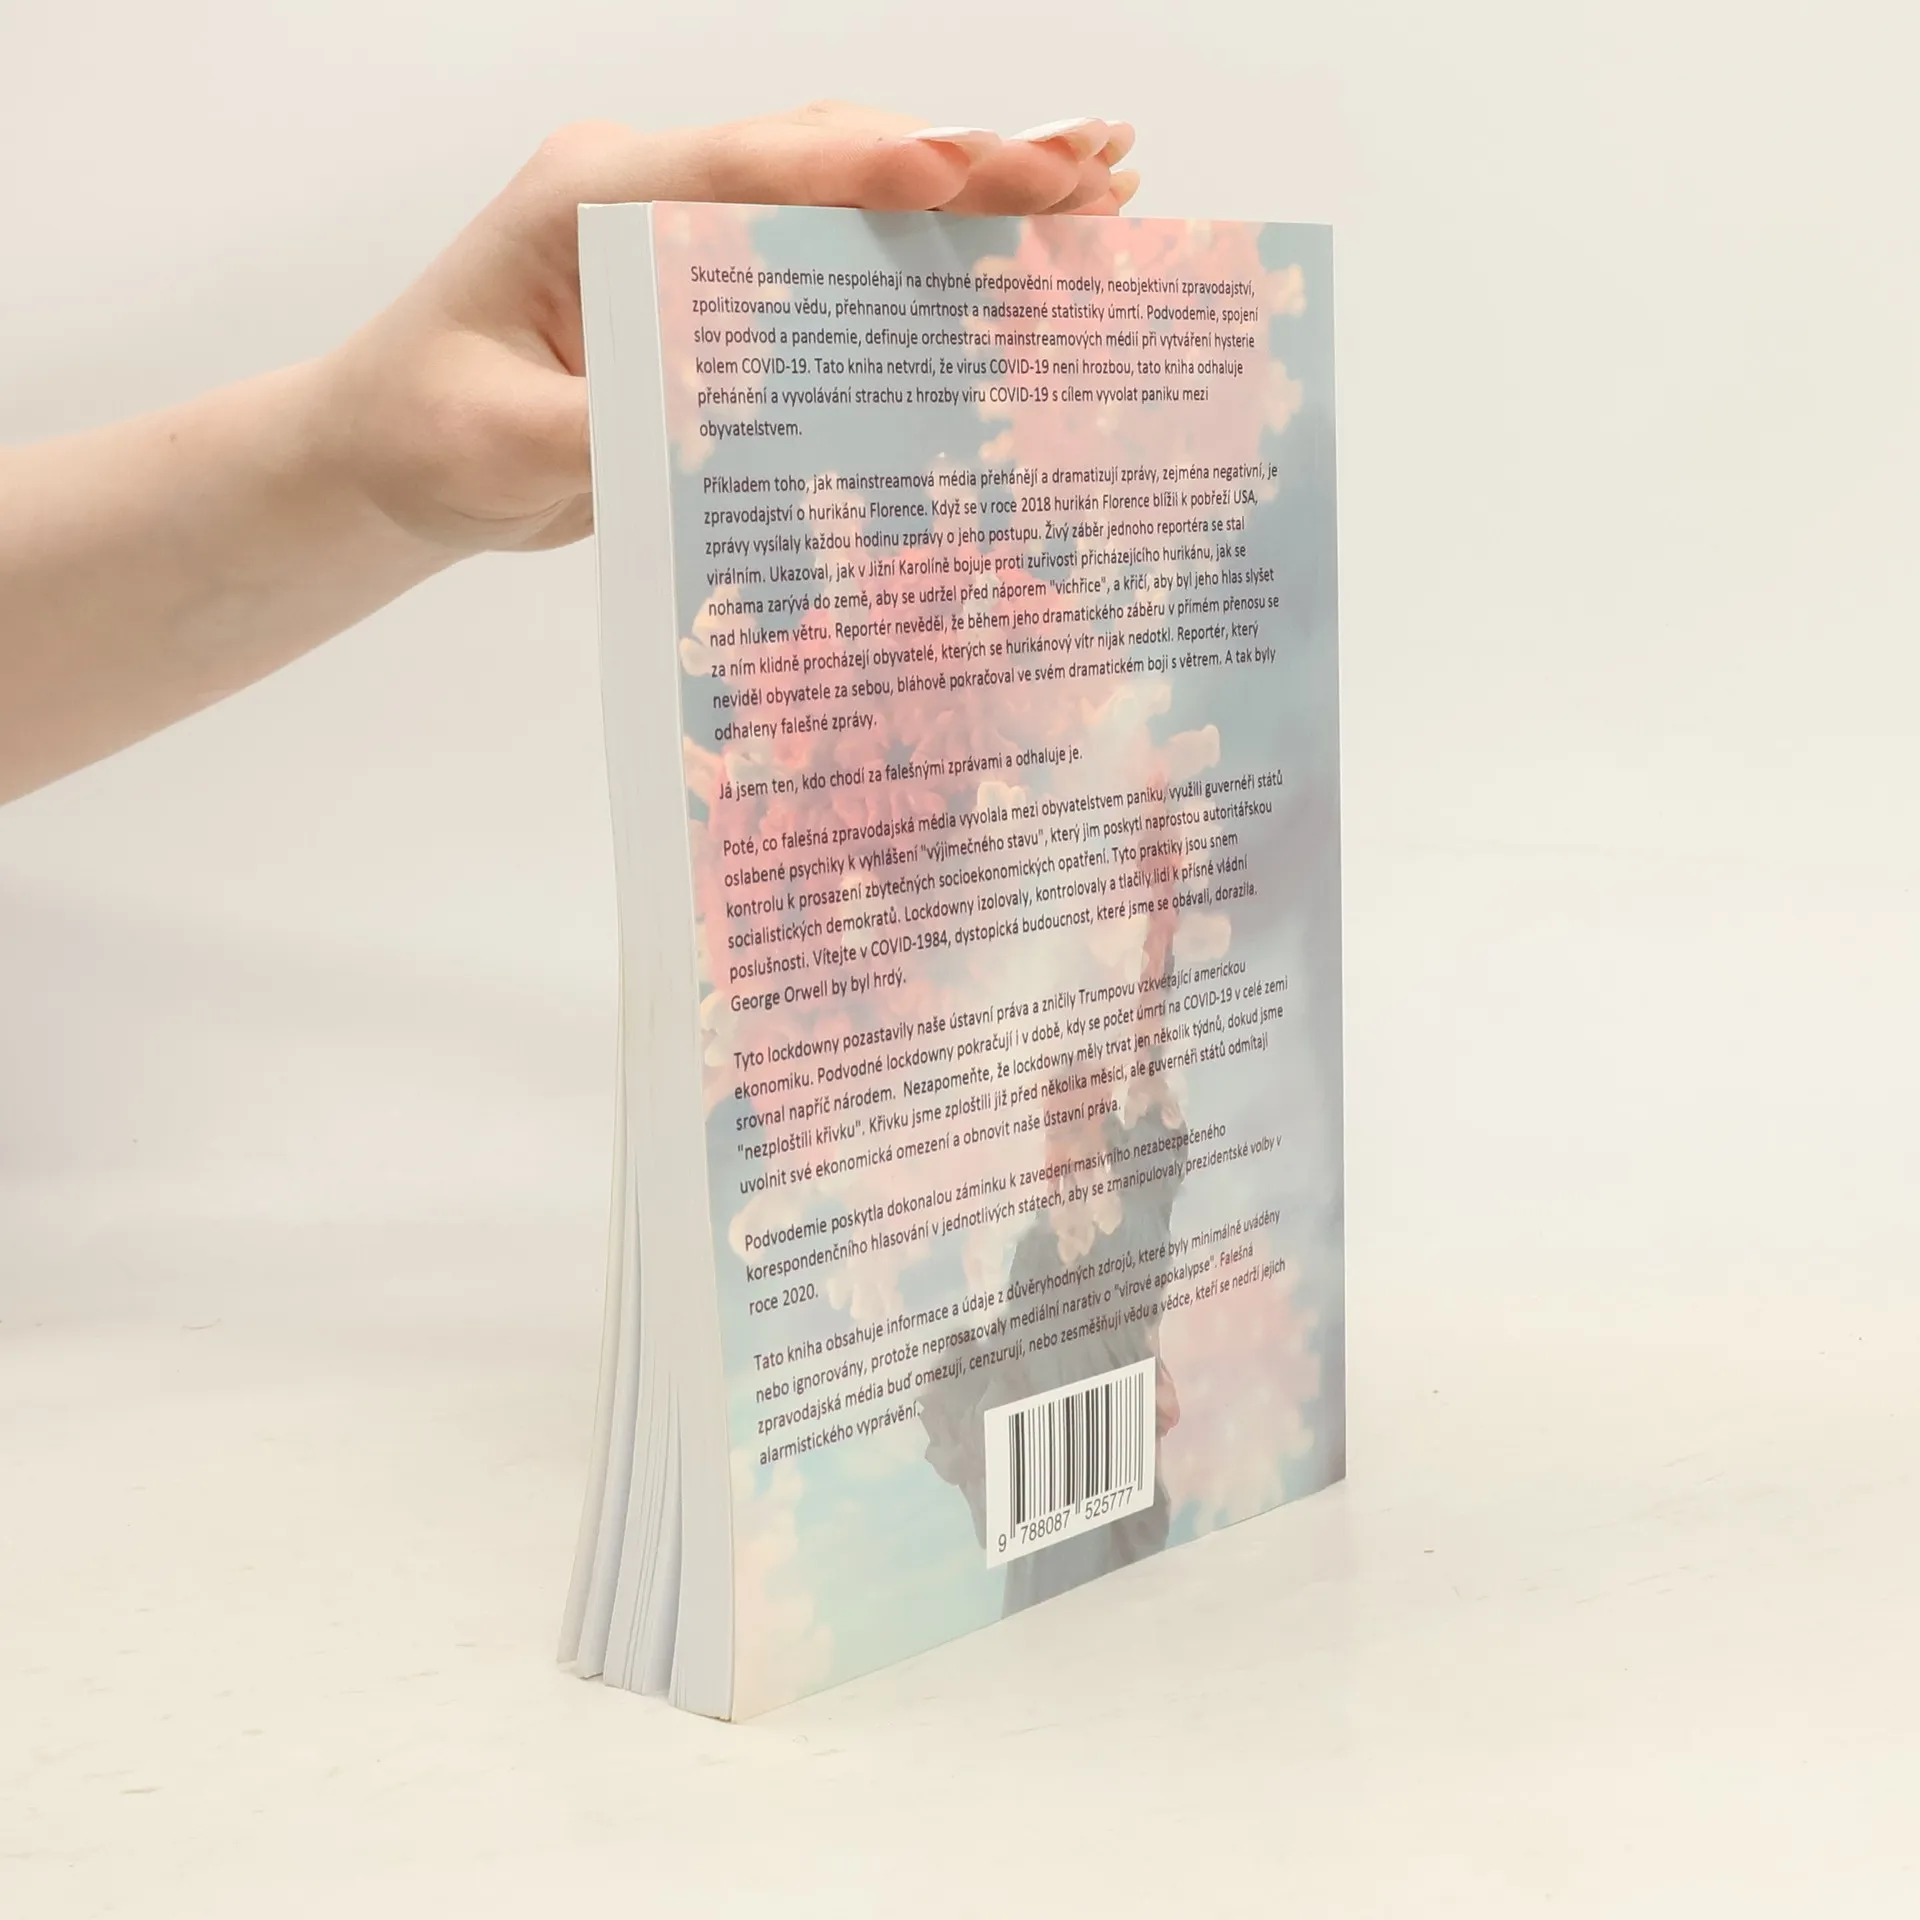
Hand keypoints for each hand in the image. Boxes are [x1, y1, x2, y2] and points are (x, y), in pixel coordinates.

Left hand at [315, 103, 1139, 555]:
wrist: (390, 456)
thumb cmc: (426, 435)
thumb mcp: (506, 443)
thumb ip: (617, 427)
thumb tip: (742, 425)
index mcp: (596, 197)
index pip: (754, 166)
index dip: (874, 168)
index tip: (977, 172)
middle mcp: (656, 188)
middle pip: (831, 155)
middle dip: (969, 162)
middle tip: (1098, 168)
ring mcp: (691, 230)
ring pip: (850, 191)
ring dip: (971, 195)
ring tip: (1099, 192)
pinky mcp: (719, 286)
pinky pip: (835, 255)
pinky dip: (926, 255)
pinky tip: (1011, 258)